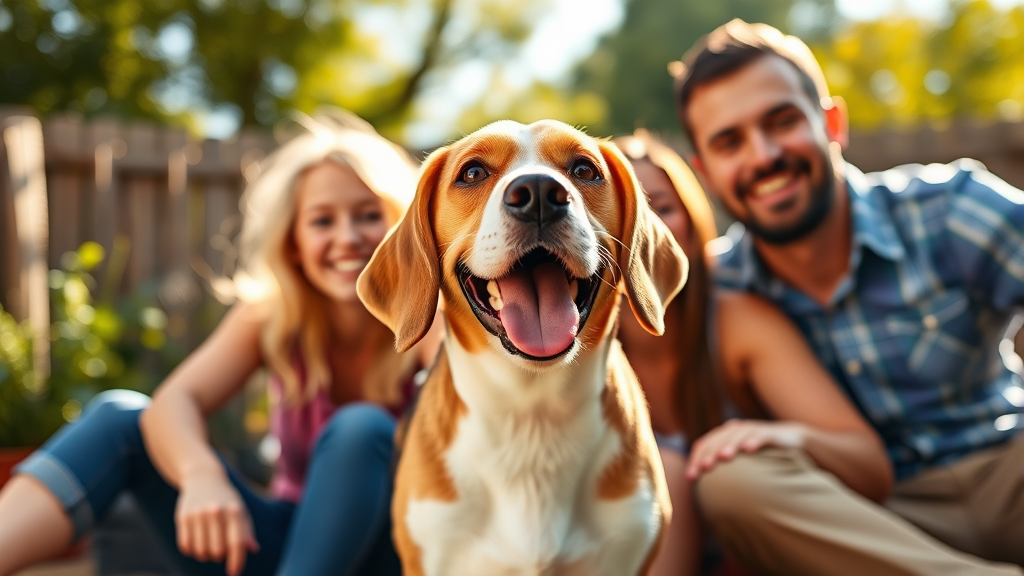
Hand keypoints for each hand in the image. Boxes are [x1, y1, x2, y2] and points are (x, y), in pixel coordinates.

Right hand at [175, 469, 258, 575]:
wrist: (203, 478)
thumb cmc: (227, 499)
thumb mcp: (240, 510)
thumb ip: (246, 531)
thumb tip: (253, 549)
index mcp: (234, 511)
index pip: (237, 542)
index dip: (236, 560)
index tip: (234, 572)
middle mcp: (216, 512)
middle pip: (217, 551)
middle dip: (219, 556)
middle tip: (220, 548)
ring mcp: (198, 514)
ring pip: (200, 551)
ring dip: (205, 555)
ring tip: (208, 544)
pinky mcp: (182, 517)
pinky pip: (185, 546)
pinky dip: (191, 550)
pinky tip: (196, 541)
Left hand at [686, 419, 804, 480]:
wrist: (790, 440)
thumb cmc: (760, 456)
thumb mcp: (739, 462)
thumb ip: (722, 472)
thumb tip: (703, 492)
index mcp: (723, 436)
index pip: (704, 445)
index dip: (695, 459)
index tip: (690, 477)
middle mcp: (735, 430)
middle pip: (717, 440)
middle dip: (710, 454)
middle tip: (704, 468)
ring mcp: (752, 429)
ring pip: (737, 436)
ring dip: (730, 446)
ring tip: (723, 457)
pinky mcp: (769, 433)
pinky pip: (760, 436)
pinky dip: (754, 441)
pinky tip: (749, 450)